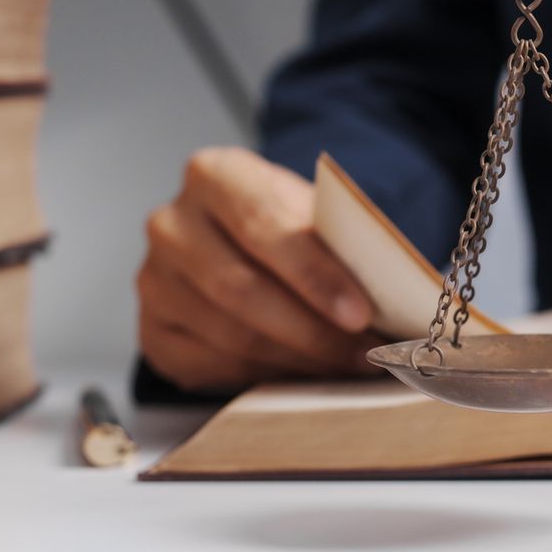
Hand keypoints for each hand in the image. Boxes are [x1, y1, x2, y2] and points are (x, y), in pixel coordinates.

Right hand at [138, 147, 382, 392]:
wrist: (240, 243)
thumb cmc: (286, 228)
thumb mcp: (314, 216)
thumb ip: (341, 244)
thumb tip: (398, 296)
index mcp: (214, 175)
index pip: (263, 225)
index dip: (314, 274)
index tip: (361, 314)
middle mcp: (171, 224)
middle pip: (242, 289)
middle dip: (314, 330)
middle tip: (366, 354)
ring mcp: (155, 280)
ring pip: (231, 335)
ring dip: (300, 359)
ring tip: (349, 364)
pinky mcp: (153, 331)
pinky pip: (212, 366)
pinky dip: (266, 375)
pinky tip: (303, 372)